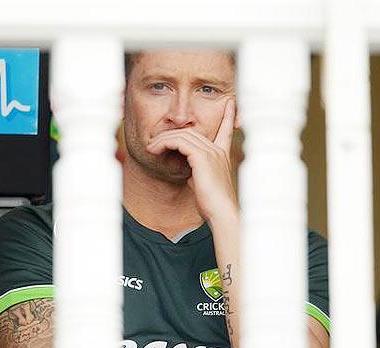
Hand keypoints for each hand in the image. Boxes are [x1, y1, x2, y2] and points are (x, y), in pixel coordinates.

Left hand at [146, 99, 237, 224]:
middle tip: (153, 144)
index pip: (226, 130)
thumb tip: (188, 174)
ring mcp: (211, 152)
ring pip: (183, 135)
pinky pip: (179, 142)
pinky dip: (165, 144)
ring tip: (150, 149)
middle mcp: (218, 151)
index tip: (229, 102)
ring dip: (163, 140)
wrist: (221, 213)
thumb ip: (197, 175)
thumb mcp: (204, 186)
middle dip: (170, 135)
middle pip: (191, 132)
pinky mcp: (202, 157)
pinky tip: (155, 151)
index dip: (228, 116)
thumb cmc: (212, 205)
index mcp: (222, 156)